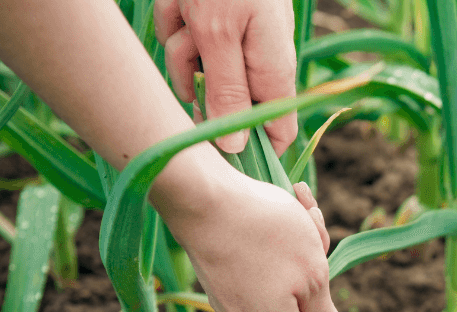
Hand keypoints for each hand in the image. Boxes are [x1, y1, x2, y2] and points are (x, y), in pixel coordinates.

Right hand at [154, 156, 350, 311]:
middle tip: (324, 258)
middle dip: (316, 298)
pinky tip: (291, 204)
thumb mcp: (314, 281)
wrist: (202, 194)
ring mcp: (230, 301)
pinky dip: (283, 241)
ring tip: (306, 218)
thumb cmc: (266, 238)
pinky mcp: (222, 274)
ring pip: (282, 291)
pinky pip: (265, 268)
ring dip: (304, 258)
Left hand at [155, 0, 298, 155]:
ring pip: (198, 68)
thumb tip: (236, 147)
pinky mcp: (220, 21)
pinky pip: (188, 38)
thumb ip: (226, 91)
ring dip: (181, 45)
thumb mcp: (218, 34)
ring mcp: (241, 41)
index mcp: (273, 71)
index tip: (215, 151)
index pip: (279, 132)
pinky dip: (177, 19)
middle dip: (198, 83)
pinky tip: (181, 2)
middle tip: (190, 59)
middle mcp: (261, 61)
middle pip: (226, 102)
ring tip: (186, 11)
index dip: (253, 149)